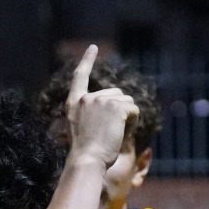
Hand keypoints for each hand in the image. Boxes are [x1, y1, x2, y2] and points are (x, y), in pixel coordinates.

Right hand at [65, 45, 139, 168]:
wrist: (87, 161)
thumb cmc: (86, 153)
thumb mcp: (82, 128)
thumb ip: (94, 112)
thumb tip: (120, 103)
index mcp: (74, 103)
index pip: (80, 76)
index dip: (87, 60)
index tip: (93, 47)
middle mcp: (87, 98)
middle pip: (115, 93)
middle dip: (120, 110)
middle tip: (111, 132)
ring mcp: (101, 100)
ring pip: (127, 101)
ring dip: (127, 117)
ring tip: (115, 134)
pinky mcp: (116, 106)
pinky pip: (134, 109)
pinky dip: (134, 122)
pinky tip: (123, 133)